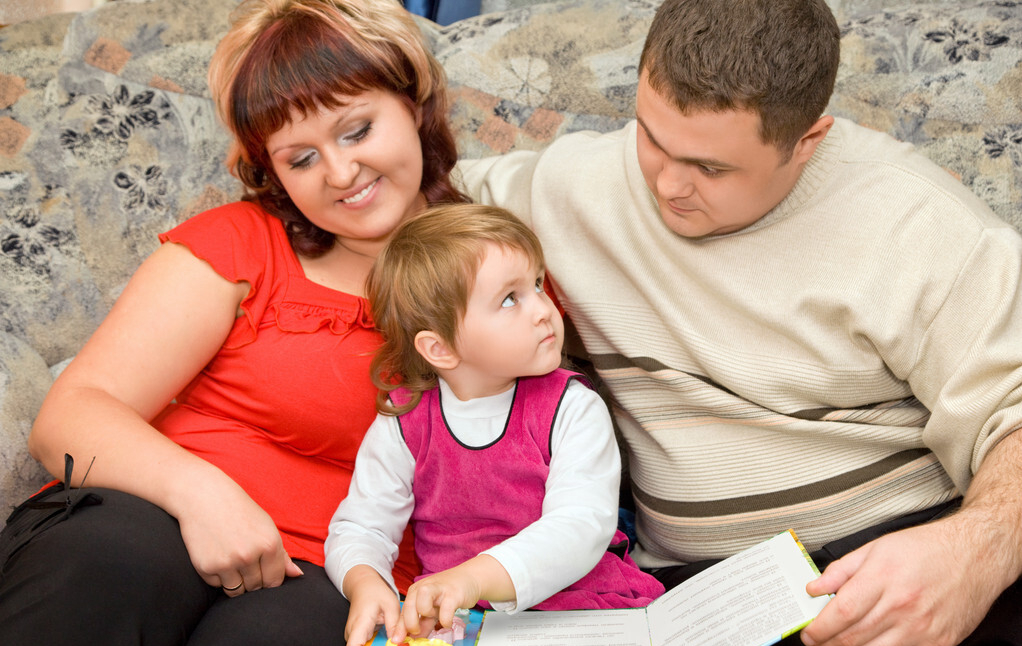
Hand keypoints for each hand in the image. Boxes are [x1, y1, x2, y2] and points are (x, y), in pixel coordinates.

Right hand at [176, 477, 302, 596]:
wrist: (204, 497)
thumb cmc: (240, 511)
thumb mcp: (267, 527)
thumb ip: (282, 555)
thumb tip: (297, 575)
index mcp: (269, 544)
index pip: (275, 581)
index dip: (269, 578)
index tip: (263, 570)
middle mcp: (249, 556)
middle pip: (256, 588)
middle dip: (253, 580)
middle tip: (244, 559)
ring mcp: (227, 563)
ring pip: (237, 591)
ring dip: (236, 582)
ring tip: (232, 559)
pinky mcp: (206, 567)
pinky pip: (217, 585)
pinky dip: (218, 576)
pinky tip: (217, 555)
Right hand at [343, 565, 401, 644]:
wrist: (363, 586)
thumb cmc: (375, 593)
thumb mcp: (391, 605)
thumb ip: (393, 624)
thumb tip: (396, 641)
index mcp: (360, 623)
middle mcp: (352, 632)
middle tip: (390, 642)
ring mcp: (351, 635)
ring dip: (376, 645)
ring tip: (387, 636)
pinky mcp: (354, 636)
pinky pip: (363, 645)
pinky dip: (374, 644)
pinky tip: (382, 638)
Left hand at [393, 557, 497, 642]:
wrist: (470, 577)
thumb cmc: (449, 594)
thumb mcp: (433, 608)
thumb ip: (423, 623)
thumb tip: (413, 640)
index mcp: (416, 591)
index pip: (403, 611)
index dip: (400, 628)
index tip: (397, 641)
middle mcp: (424, 588)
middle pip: (409, 606)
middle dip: (410, 624)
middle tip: (416, 632)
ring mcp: (438, 589)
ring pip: (422, 603)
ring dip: (426, 614)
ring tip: (433, 617)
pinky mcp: (453, 594)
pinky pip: (445, 610)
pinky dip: (445, 620)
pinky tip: (447, 622)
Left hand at [801, 517, 999, 645]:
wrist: (976, 555)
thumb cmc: (927, 548)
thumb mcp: (876, 548)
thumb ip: (841, 570)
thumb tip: (813, 588)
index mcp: (883, 578)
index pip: (842, 612)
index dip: (819, 628)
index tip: (808, 633)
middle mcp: (902, 605)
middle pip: (853, 637)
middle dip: (828, 643)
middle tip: (818, 641)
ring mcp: (922, 628)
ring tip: (839, 644)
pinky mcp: (940, 643)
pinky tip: (872, 644)